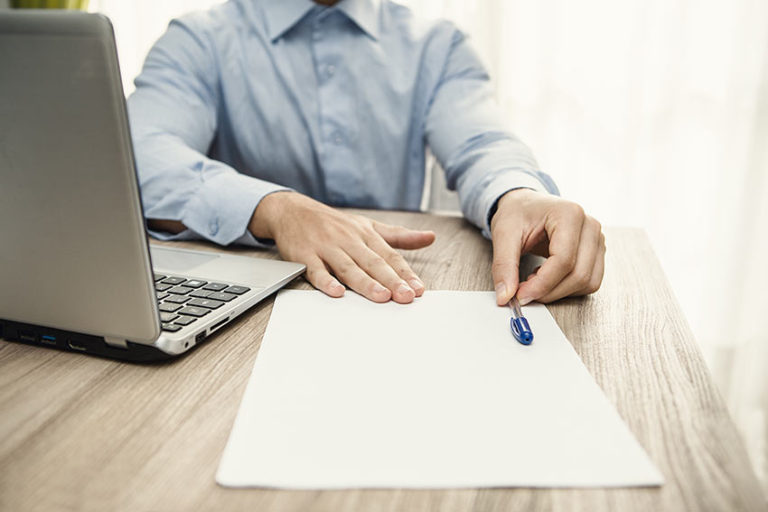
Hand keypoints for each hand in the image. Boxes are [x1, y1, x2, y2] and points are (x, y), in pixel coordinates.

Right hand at [249, 192, 434, 303]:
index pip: (390, 256)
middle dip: (391, 281)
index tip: (418, 289)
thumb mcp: (369, 226)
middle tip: (406, 296)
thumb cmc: (334, 224)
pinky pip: (316, 270)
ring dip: (365, 283)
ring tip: (381, 296)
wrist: (293, 211)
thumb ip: (399, 236)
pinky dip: (326, 281)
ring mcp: (327, 248)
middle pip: (373, 263)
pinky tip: (336, 292)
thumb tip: (430, 237)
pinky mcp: (305, 256)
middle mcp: (349, 241)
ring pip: (349, 267)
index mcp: (366, 235)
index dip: (405, 273)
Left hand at [490, 189, 605, 305]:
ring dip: (558, 291)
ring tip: (534, 278)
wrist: (526, 205)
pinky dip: (567, 288)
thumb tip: (505, 297)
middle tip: (523, 291)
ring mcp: (597, 240)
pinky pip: (589, 282)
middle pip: (578, 275)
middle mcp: (590, 226)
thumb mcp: (503, 234)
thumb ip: (504, 265)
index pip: (564, 260)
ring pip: (587, 282)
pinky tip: (547, 277)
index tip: (520, 295)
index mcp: (570, 214)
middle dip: (549, 291)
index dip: (542, 284)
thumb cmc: (518, 212)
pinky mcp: (596, 253)